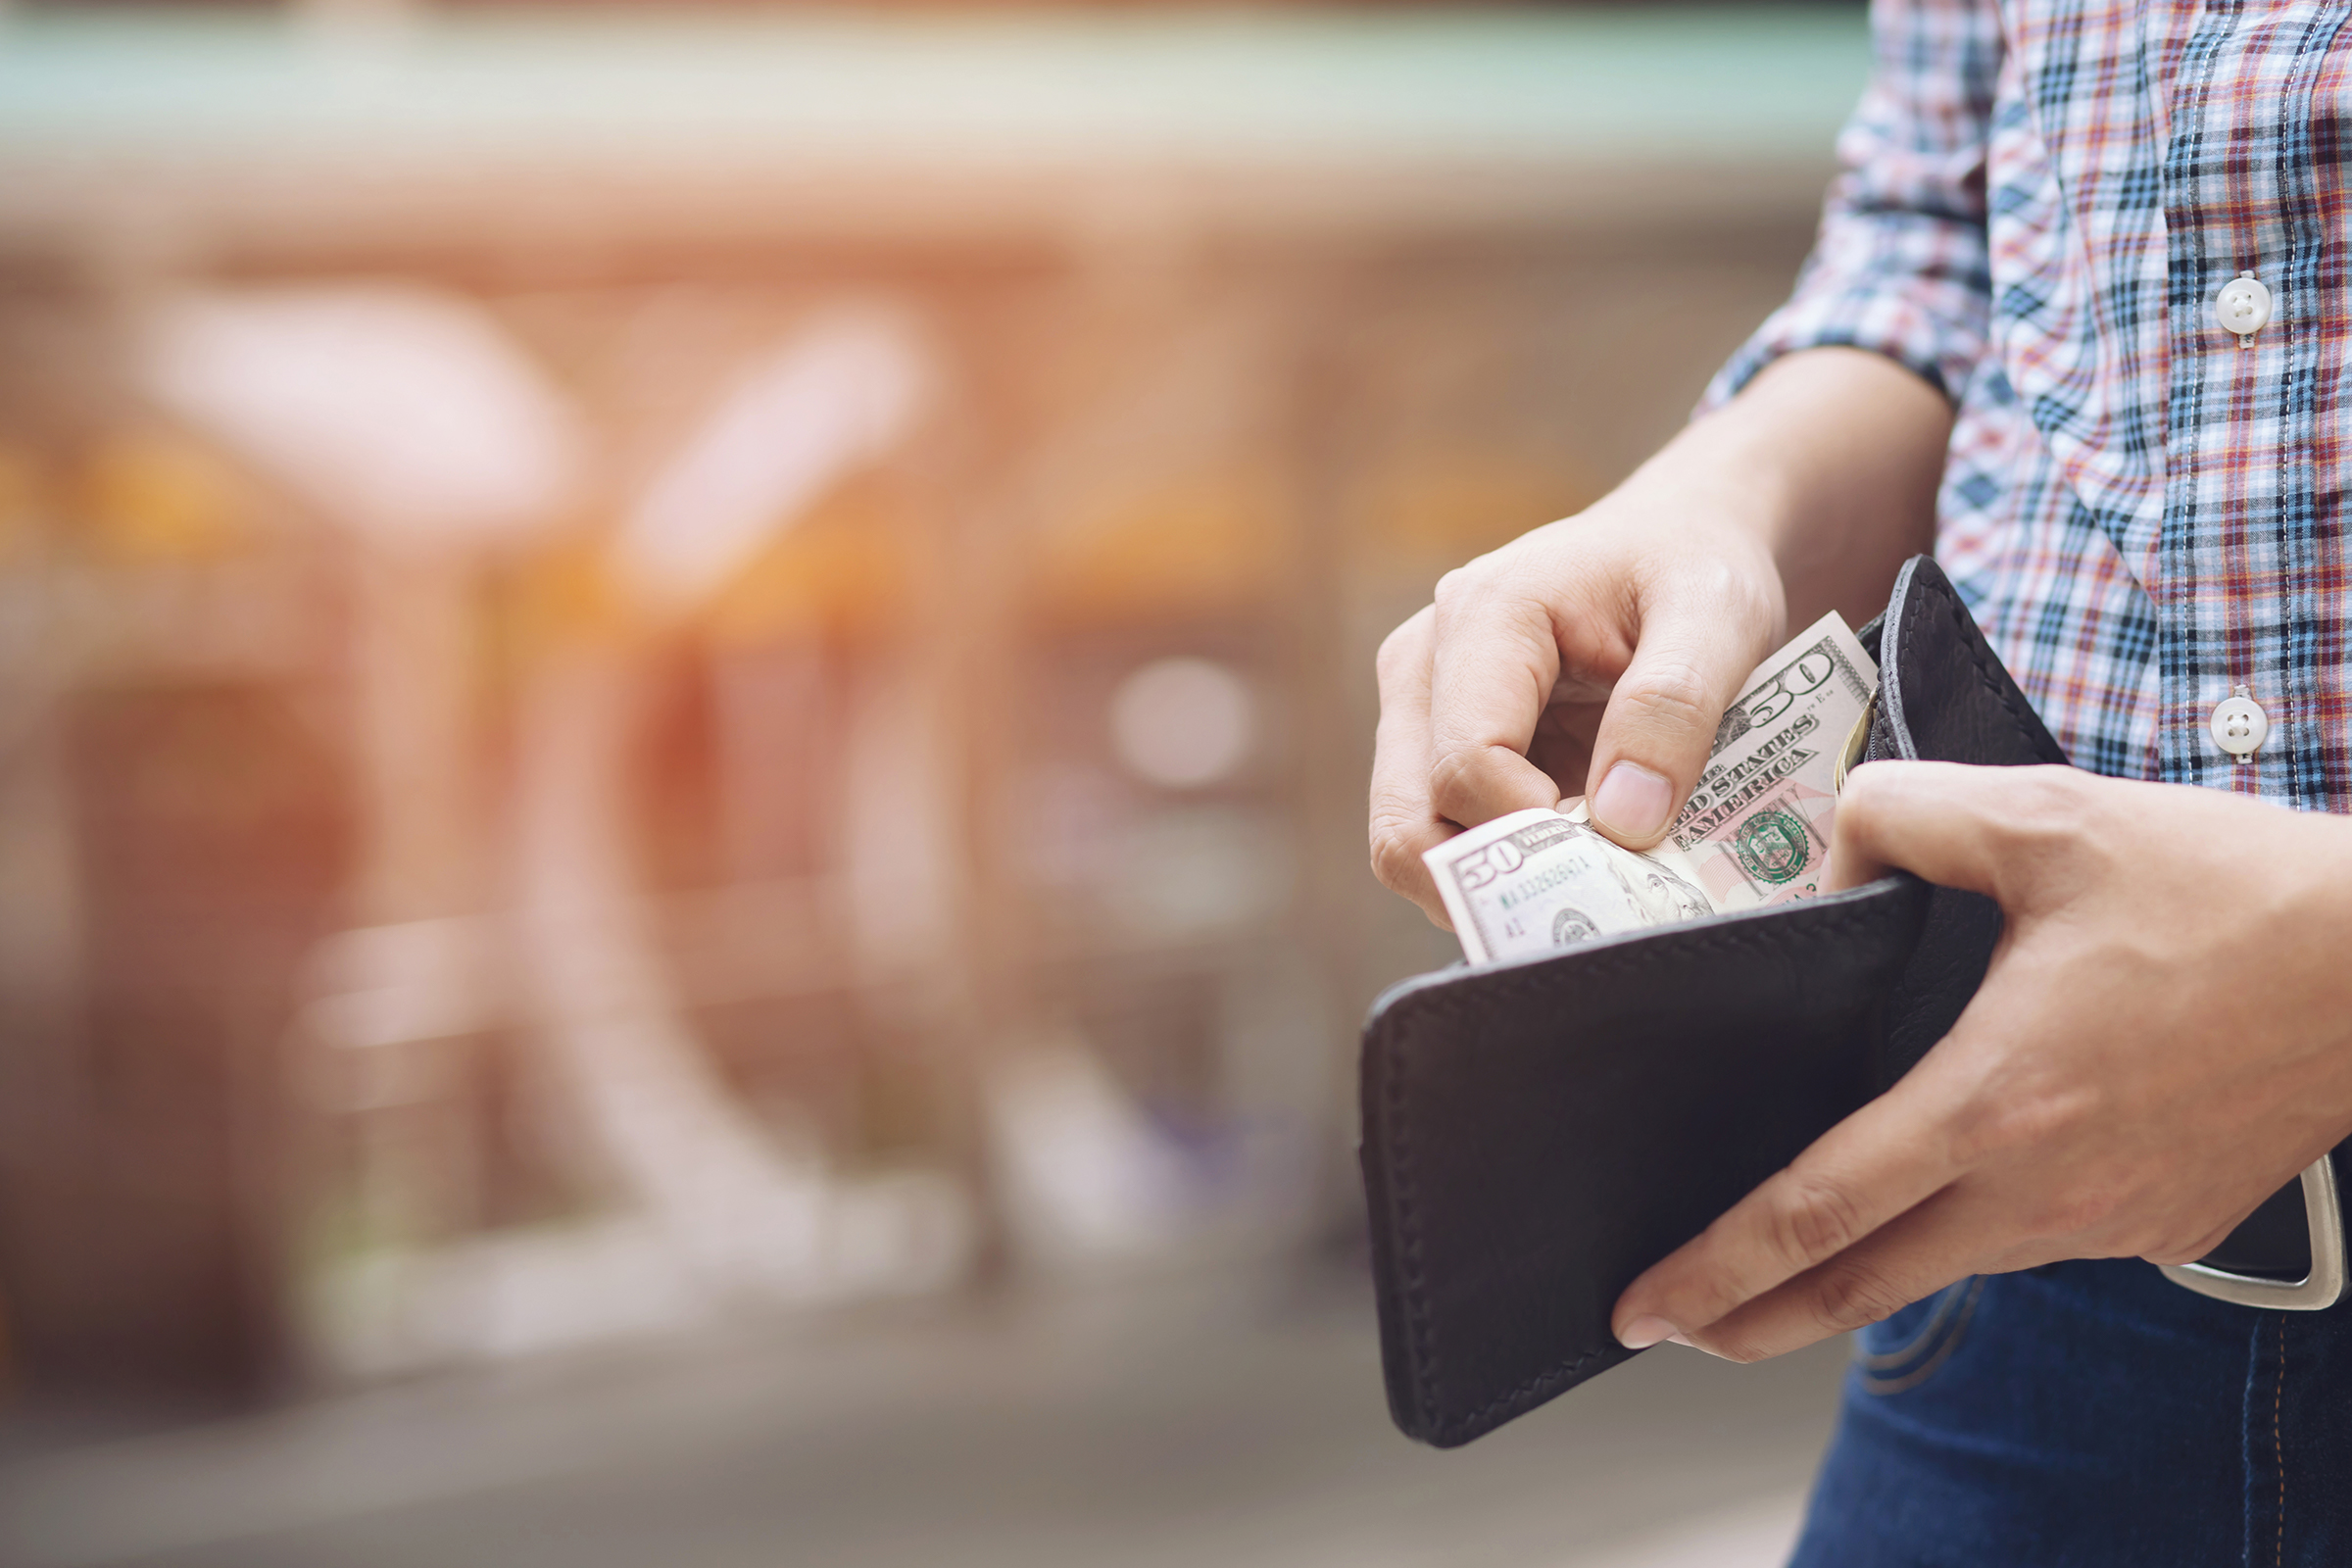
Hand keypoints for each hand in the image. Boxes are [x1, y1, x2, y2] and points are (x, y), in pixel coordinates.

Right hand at [1367, 347, 1948, 927]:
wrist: (1678, 544)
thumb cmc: (1697, 565)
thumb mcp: (1719, 616)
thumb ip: (1673, 708)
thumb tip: (1623, 823)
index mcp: (1483, 617)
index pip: (1466, 763)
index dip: (1537, 832)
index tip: (1625, 855)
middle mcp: (1423, 665)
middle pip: (1408, 822)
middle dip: (1498, 885)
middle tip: (1598, 898)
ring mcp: (1420, 713)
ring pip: (1411, 844)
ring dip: (1497, 888)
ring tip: (1595, 882)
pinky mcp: (1435, 751)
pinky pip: (1446, 842)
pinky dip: (1505, 875)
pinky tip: (1582, 862)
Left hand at [1612, 761, 2351, 1360]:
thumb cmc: (2235, 893)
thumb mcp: (2047, 817)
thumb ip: (1905, 815)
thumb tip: (1832, 842)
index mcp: (1997, 1100)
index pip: (1818, 1210)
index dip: (1717, 1265)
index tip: (1644, 1306)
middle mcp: (2045, 1187)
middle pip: (1860, 1285)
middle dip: (1749, 1318)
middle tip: (1669, 1326)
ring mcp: (2105, 1220)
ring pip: (1945, 1262)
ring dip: (1857, 1266)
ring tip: (1784, 1251)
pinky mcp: (2155, 1223)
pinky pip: (2027, 1237)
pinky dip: (1960, 1227)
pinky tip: (1937, 1185)